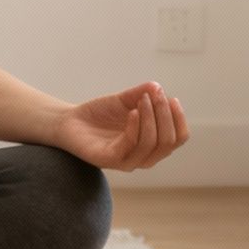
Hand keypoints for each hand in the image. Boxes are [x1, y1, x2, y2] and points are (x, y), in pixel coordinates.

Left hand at [52, 81, 187, 171]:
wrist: (69, 121)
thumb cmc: (100, 114)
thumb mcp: (124, 101)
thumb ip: (141, 94)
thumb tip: (158, 87)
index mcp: (151, 144)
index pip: (178, 138)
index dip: (179, 119)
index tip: (171, 98)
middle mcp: (143, 157)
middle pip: (168, 142)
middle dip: (165, 115)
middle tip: (155, 95)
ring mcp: (126, 161)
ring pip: (151, 144)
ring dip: (151, 118)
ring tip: (143, 100)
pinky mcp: (108, 160)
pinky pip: (130, 145)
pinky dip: (135, 126)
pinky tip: (132, 111)